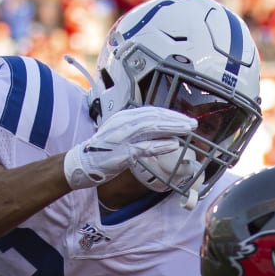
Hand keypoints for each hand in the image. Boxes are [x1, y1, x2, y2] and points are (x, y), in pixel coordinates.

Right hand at [63, 106, 196, 188]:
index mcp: (124, 117)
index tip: (184, 119)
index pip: (152, 112)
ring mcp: (122, 137)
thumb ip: (138, 130)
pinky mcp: (122, 153)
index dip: (170, 114)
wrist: (82, 163)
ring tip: (188, 129)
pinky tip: (173, 144)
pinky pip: (144, 147)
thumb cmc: (102, 151)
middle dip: (175, 119)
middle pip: (154, 117)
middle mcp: (124, 123)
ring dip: (172, 128)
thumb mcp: (120, 134)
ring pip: (152, 128)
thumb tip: (160, 130)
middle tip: (192, 123)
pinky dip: (160, 145)